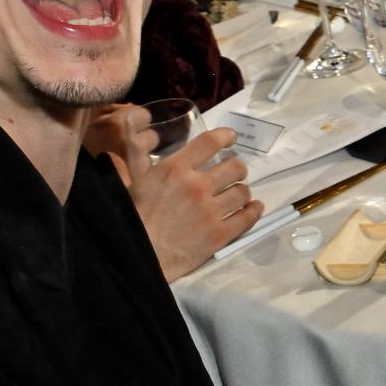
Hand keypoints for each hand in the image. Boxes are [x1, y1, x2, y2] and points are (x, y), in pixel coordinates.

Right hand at [108, 118, 263, 278]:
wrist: (136, 255)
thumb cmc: (131, 217)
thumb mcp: (134, 181)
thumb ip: (144, 158)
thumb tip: (136, 129)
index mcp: (175, 169)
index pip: (210, 142)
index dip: (225, 137)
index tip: (230, 138)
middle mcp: (197, 186)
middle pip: (235, 167)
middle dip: (236, 169)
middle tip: (233, 174)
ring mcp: (210, 211)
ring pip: (243, 192)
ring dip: (242, 191)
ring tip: (238, 194)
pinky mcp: (219, 235)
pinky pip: (247, 218)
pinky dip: (254, 210)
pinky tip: (254, 207)